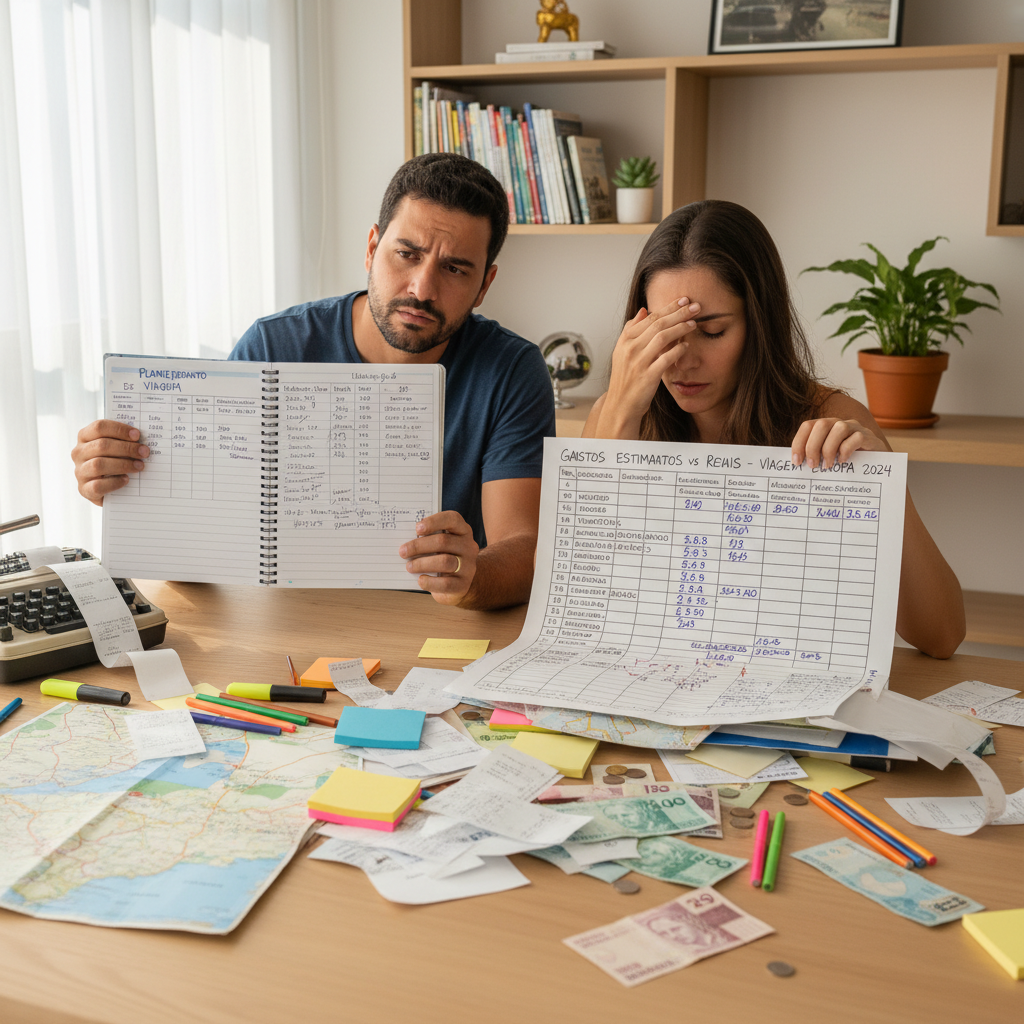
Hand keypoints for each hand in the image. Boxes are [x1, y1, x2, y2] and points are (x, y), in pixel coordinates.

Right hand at [72, 420, 150, 505]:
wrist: (108, 490)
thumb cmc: (114, 462)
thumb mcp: (116, 448)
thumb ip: (124, 441)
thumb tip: (142, 439)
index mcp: (85, 437)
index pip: (99, 427)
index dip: (119, 430)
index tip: (137, 435)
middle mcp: (79, 453)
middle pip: (101, 445)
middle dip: (126, 448)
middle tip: (144, 452)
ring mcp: (80, 471)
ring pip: (98, 464)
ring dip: (123, 464)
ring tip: (139, 466)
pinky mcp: (84, 489)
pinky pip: (97, 485)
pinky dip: (114, 482)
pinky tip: (126, 480)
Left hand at [398, 511, 478, 605]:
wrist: (458, 583)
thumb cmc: (442, 558)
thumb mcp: (439, 545)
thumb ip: (428, 539)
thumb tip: (406, 542)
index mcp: (462, 531)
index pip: (452, 519)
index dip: (434, 522)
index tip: (417, 528)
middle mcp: (468, 546)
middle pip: (443, 541)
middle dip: (419, 546)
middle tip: (403, 551)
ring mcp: (468, 566)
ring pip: (445, 562)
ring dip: (422, 564)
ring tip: (409, 567)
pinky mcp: (463, 584)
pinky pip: (445, 583)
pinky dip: (430, 582)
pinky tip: (421, 580)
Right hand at [602, 298, 701, 432]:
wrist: (621, 405)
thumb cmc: (625, 378)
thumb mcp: (622, 352)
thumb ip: (631, 329)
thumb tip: (643, 310)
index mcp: (625, 340)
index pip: (649, 318)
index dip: (668, 307)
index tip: (683, 300)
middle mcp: (630, 349)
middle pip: (658, 324)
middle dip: (679, 313)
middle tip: (695, 306)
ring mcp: (639, 362)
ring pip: (662, 337)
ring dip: (680, 328)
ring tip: (694, 323)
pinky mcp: (648, 376)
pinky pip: (666, 359)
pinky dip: (678, 350)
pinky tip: (687, 346)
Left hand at [791, 417, 887, 468]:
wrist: (877, 464)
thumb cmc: (847, 461)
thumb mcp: (828, 457)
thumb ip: (815, 457)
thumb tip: (796, 465)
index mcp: (826, 427)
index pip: (808, 426)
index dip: (799, 442)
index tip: (796, 461)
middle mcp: (840, 424)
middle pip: (822, 425)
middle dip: (812, 446)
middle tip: (812, 465)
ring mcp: (856, 428)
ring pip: (839, 428)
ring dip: (829, 448)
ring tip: (827, 465)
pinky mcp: (869, 437)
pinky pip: (856, 437)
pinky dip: (846, 450)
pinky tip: (842, 462)